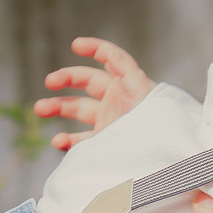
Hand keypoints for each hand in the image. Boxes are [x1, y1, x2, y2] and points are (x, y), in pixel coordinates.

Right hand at [35, 37, 155, 149]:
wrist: (173, 167)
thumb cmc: (165, 134)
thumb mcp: (150, 103)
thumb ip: (129, 82)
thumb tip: (109, 69)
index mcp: (134, 86)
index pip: (115, 59)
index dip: (96, 48)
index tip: (76, 46)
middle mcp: (120, 100)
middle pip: (89, 80)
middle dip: (67, 77)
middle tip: (50, 81)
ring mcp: (111, 121)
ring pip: (79, 108)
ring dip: (58, 106)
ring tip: (39, 109)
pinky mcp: (105, 143)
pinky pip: (82, 139)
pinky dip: (68, 140)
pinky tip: (58, 142)